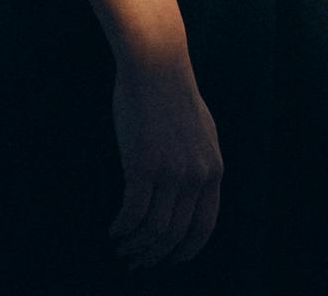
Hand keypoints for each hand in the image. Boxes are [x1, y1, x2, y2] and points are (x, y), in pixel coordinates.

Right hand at [108, 57, 222, 273]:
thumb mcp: (202, 132)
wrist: (156, 64)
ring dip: (135, 246)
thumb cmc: (173, 94)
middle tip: (136, 262)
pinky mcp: (144, 164)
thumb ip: (202, 163)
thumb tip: (197, 192)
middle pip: (175, 234)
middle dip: (154, 255)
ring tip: (122, 248)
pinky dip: (122, 228)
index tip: (169, 261)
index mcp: (214, 169)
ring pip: (153, 230)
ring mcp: (171, 171)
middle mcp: (196, 175)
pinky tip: (114, 230)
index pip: (204, 227)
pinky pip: (132, 213)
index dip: (185, 251)